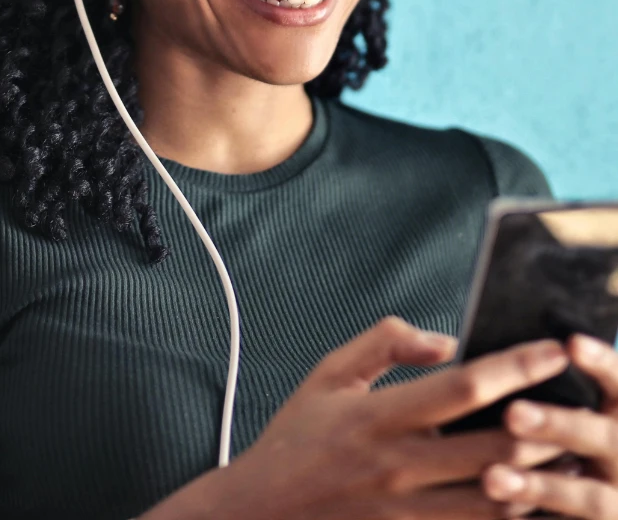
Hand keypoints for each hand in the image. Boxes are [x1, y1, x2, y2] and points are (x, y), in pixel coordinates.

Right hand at [193, 316, 569, 519]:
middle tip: (583, 402)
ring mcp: (407, 514)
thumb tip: (445, 339)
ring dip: (542, 478)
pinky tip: (536, 497)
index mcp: (377, 417)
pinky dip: (512, 515)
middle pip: (492, 450)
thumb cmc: (296, 437)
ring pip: (497, 502)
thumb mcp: (328, 373)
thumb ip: (384, 343)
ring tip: (575, 451)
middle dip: (545, 426)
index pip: (460, 387)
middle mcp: (398, 468)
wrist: (260, 515)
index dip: (513, 367)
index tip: (552, 348)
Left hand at [483, 334, 617, 517]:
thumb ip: (563, 393)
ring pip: (591, 498)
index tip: (572, 342)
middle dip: (559, 425)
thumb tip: (514, 348)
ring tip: (491, 478)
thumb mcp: (587, 421)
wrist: (605, 505)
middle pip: (605, 438)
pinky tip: (504, 514)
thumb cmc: (584, 447)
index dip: (601, 364)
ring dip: (541, 487)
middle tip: (512, 413)